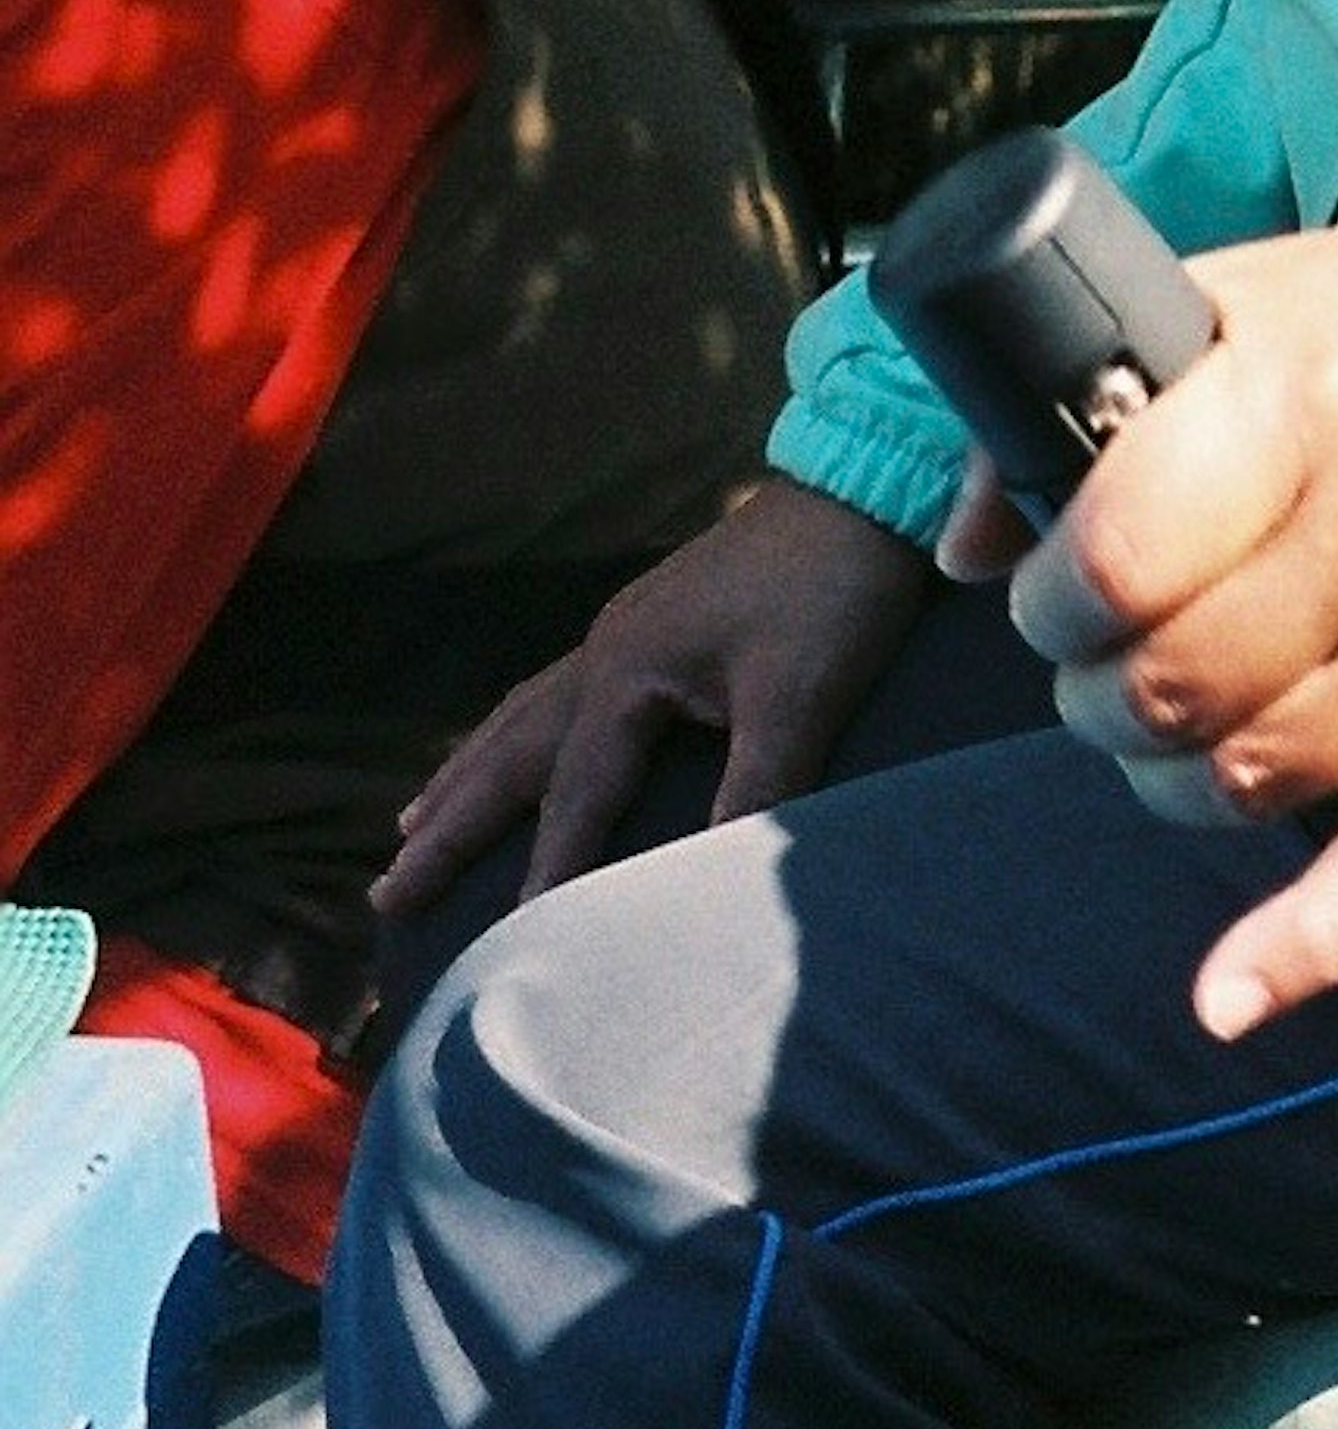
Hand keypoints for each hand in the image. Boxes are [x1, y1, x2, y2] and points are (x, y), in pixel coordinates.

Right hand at [370, 476, 937, 914]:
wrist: (863, 485)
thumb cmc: (831, 590)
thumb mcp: (800, 695)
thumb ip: (755, 788)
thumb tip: (714, 882)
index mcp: (628, 671)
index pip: (575, 796)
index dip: (545, 872)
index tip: (505, 944)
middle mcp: (604, 650)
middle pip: (510, 755)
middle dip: (450, 826)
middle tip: (384, 890)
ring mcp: (622, 630)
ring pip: (523, 718)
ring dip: (467, 775)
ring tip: (410, 824)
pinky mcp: (652, 621)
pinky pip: (555, 692)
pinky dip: (516, 731)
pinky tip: (512, 742)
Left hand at [1008, 204, 1337, 1037]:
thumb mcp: (1251, 302)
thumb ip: (1100, 400)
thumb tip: (976, 547)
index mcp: (1313, 397)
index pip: (1113, 566)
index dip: (1052, 605)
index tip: (1058, 599)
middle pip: (1170, 687)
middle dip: (1103, 695)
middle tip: (1114, 663)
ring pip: (1252, 782)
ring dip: (1182, 776)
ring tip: (1185, 723)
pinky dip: (1305, 946)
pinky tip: (1227, 996)